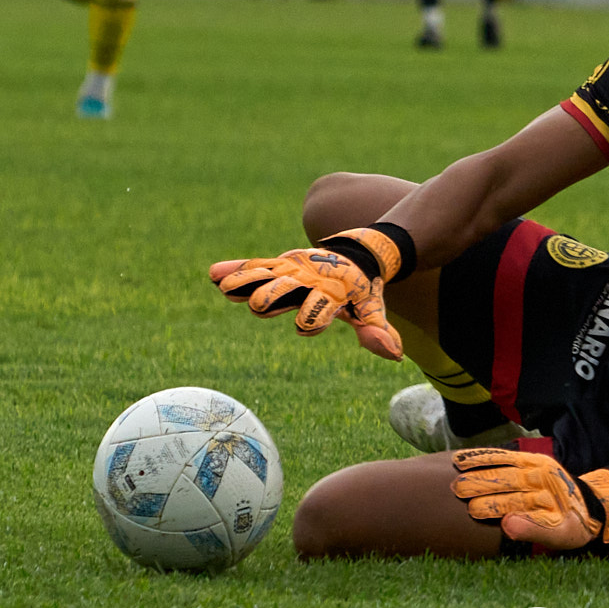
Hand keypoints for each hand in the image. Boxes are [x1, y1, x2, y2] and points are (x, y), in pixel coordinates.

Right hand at [209, 228, 404, 360]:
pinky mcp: (280, 264)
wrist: (358, 251)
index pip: (322, 307)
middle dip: (275, 297)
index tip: (305, 326)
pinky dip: (237, 270)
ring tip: (224, 286)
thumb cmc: (363, 289)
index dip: (316, 317)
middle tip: (259, 305)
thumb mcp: (372, 309)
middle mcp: (310, 279)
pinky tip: (213, 275)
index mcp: (333, 292)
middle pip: (289, 289)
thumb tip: (395, 356)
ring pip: (267, 275)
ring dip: (247, 280)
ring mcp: (293, 269)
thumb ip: (377, 332)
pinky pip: (256, 267)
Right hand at [449, 449, 608, 549]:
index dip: (494, 506)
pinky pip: (506, 456)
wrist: (591, 504)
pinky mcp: (532, 459)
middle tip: (456, 490)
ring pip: (505, 465)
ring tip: (456, 470)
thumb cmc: (571, 527)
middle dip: (482, 485)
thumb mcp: (560, 537)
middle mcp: (542, 479)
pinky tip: (467, 457)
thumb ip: (534, 531)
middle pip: (508, 481)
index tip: (471, 511)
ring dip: (480, 466)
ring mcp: (537, 466)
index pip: (516, 503)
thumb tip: (506, 525)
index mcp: (548, 500)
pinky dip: (486, 456)